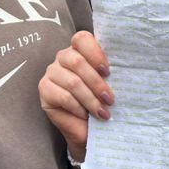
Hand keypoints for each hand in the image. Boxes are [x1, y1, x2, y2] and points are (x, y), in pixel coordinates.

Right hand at [39, 31, 113, 161]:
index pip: (82, 39)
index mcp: (79, 50)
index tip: (108, 71)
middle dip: (97, 83)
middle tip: (110, 99)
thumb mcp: (107, 84)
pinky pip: (63, 96)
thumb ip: (108, 72)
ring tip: (102, 112)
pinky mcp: (44, 90)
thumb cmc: (99, 103)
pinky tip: (85, 115)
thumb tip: (124, 67)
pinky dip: (78, 107)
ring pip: (73, 82)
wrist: (87, 129)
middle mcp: (62, 57)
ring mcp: (51, 73)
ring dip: (90, 99)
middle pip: (77, 62)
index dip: (95, 53)